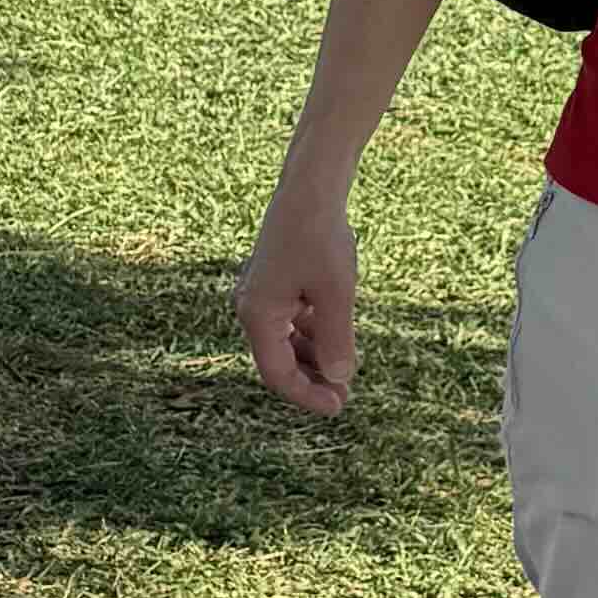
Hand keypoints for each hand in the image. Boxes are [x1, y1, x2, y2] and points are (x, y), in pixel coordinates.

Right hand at [239, 191, 357, 416]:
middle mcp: (252, 307)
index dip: (307, 395)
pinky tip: (338, 339)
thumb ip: (337, 338)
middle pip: (278, 359)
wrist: (310, 189)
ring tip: (345, 371)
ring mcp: (262, 294)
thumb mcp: (336, 292)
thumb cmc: (321, 238)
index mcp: (258, 315)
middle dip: (311, 379)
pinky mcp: (276, 282)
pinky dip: (313, 334)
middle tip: (345, 395)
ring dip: (314, 358)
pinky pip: (291, 320)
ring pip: (286, 340)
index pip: (277, 373)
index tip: (338, 407)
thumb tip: (339, 378)